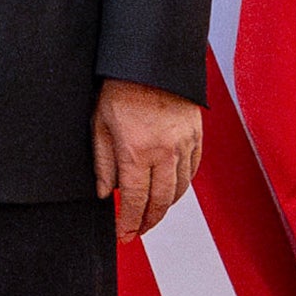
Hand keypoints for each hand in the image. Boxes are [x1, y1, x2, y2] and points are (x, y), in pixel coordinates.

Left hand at [94, 80, 201, 245]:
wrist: (151, 60)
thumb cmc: (119, 88)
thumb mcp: (99, 124)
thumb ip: (103, 163)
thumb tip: (105, 194)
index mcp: (137, 151)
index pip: (136, 200)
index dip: (130, 222)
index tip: (125, 235)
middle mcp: (164, 152)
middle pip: (161, 202)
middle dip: (149, 222)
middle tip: (138, 231)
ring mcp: (184, 144)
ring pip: (179, 189)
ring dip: (165, 207)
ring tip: (152, 215)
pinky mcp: (196, 136)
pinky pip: (192, 171)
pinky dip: (181, 186)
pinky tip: (170, 190)